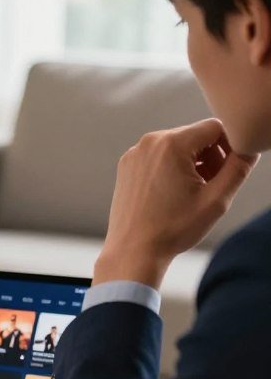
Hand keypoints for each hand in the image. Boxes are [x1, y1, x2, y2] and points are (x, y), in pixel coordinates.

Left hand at [94, 118, 259, 288]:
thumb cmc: (173, 229)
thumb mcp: (217, 199)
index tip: (229, 171)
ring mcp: (134, 154)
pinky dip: (171, 168)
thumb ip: (239, 167)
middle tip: (212, 185)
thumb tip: (250, 146)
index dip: (230, 147)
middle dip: (210, 156)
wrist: (133, 251)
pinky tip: (173, 194)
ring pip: (176, 146)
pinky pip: (158, 157)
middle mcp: (149, 142)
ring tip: (194, 192)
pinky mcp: (127, 166)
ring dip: (192, 163)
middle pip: (195, 136)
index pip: (215, 127)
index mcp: (170, 144)